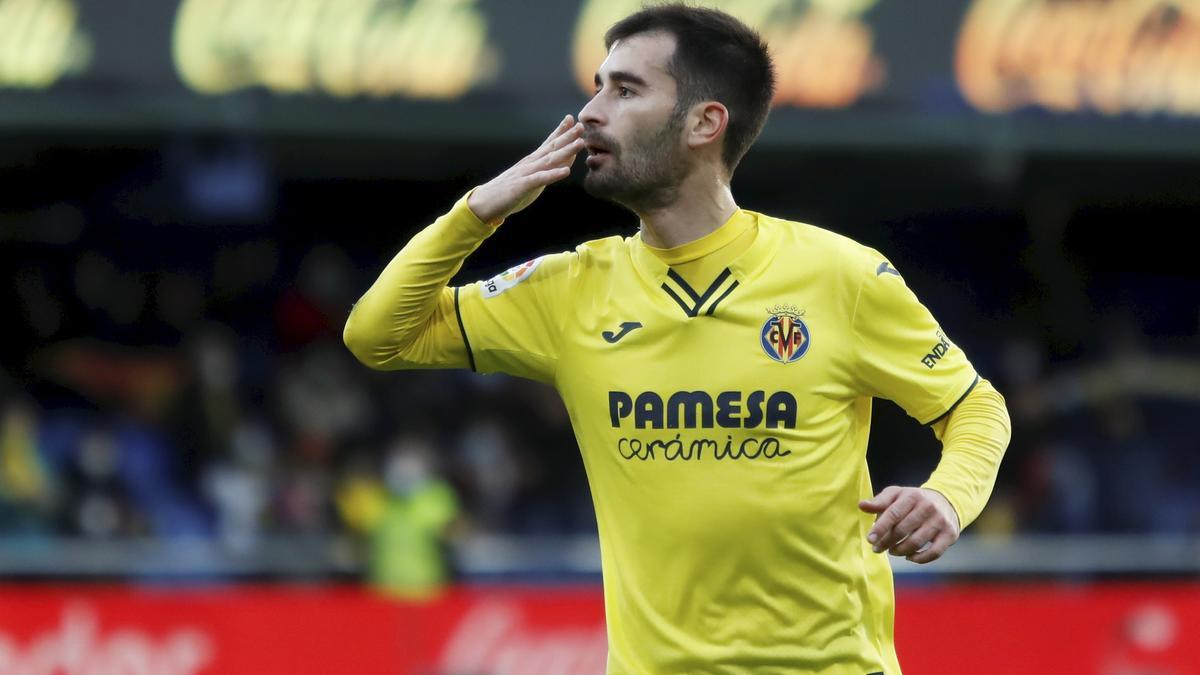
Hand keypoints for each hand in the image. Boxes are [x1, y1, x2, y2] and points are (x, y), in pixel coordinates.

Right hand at [467, 114, 584, 223]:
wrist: (485, 203)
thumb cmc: (510, 192)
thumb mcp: (533, 180)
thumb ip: (549, 170)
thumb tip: (566, 161)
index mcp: (532, 162)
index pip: (548, 143)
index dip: (560, 131)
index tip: (571, 119)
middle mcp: (530, 164)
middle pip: (551, 148)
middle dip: (567, 136)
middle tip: (581, 125)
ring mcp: (525, 173)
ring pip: (549, 160)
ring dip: (566, 151)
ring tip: (580, 143)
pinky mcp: (522, 186)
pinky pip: (540, 179)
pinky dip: (553, 174)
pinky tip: (566, 171)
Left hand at [858, 486, 960, 563]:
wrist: (946, 501)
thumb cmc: (914, 500)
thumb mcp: (897, 494)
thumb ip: (879, 501)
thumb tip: (861, 505)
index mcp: (912, 496)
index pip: (893, 514)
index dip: (880, 528)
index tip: (870, 539)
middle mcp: (928, 507)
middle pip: (903, 530)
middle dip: (887, 542)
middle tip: (877, 549)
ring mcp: (940, 521)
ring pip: (916, 542)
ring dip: (900, 551)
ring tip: (892, 551)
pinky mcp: (950, 534)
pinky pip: (934, 552)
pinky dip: (919, 558)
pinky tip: (909, 557)